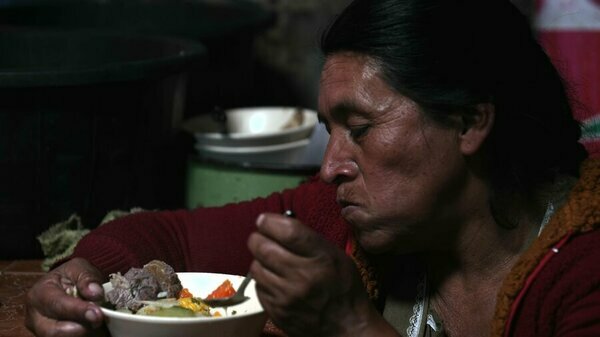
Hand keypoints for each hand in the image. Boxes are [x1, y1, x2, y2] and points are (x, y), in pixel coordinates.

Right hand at [25, 257, 108, 336]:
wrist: (65, 286)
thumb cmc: (70, 276)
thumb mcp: (79, 268)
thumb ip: (87, 278)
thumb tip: (95, 293)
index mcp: (39, 294)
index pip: (57, 305)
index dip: (78, 311)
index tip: (97, 313)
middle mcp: (35, 316)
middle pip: (52, 331)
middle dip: (78, 329)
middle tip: (98, 320)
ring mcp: (41, 330)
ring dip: (82, 332)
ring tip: (95, 320)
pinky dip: (83, 334)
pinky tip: (91, 325)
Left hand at [248, 213, 383, 336]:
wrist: (346, 327)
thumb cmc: (343, 286)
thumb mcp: (336, 255)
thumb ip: (309, 239)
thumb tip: (279, 223)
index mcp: (321, 258)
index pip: (287, 232)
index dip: (270, 222)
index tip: (264, 220)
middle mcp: (302, 277)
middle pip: (263, 248)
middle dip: (258, 238)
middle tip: (260, 237)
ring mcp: (287, 297)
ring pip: (256, 267)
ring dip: (259, 260)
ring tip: (269, 260)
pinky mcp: (276, 311)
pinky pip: (258, 287)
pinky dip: (263, 280)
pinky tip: (275, 280)